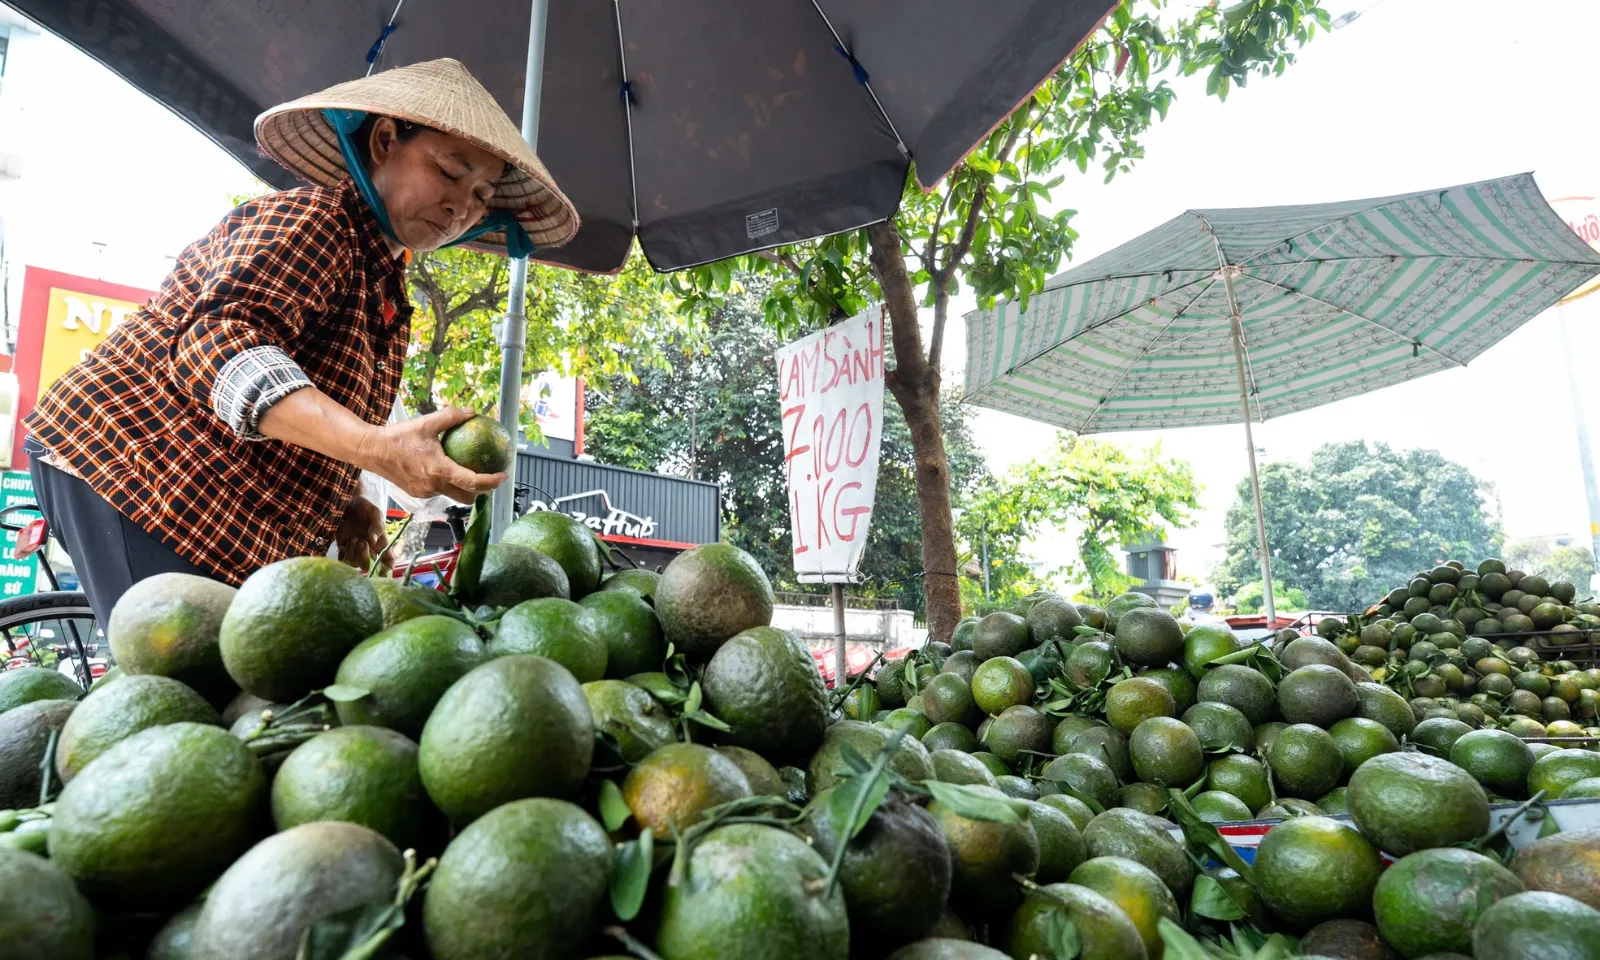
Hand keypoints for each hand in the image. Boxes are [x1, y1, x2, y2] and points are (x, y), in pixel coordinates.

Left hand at [337, 495, 389, 570]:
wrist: (347, 500)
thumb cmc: (365, 506)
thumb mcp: (375, 512)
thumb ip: (377, 526)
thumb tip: (373, 541)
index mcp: (380, 542)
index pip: (387, 559)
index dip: (388, 568)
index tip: (387, 570)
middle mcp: (369, 548)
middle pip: (369, 565)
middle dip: (365, 557)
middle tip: (362, 542)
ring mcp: (355, 549)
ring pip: (355, 563)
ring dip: (353, 553)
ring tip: (353, 538)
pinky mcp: (342, 546)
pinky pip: (343, 560)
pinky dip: (343, 555)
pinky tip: (344, 544)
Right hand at [358, 407, 508, 503]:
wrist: (371, 451)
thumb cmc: (398, 437)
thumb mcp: (426, 423)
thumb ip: (451, 417)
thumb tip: (472, 411)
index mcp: (439, 470)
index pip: (472, 482)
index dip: (491, 482)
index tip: (504, 475)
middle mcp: (433, 486)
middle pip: (467, 497)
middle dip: (482, 491)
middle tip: (491, 477)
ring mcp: (425, 492)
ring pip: (452, 495)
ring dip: (464, 488)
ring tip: (472, 473)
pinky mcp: (417, 494)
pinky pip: (438, 492)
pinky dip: (447, 484)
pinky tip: (447, 471)